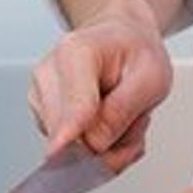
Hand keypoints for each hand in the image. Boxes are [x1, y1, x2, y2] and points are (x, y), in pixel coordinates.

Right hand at [26, 0, 172, 174]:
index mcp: (76, 53)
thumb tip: (93, 145)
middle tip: (137, 122)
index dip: (74, 136)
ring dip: (107, 145)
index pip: (74, 107)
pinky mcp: (42, 116)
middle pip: (69, 137)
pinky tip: (110, 122)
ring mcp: (40, 96)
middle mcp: (48, 73)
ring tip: (124, 115)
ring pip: (70, 149)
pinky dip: (98, 145)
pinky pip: (70, 150)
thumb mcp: (151, 77)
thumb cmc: (136, 52)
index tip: (65, 153)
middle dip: (110, 145)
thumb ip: (122, 111)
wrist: (122, 38)